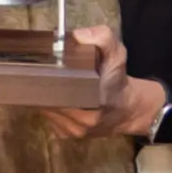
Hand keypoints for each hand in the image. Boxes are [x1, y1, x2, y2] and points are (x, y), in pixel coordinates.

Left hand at [42, 26, 167, 140]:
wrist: (128, 109)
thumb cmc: (118, 79)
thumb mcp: (117, 53)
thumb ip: (102, 38)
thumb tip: (77, 36)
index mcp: (96, 98)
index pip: (61, 90)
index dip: (48, 79)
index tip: (44, 68)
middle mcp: (85, 119)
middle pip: (49, 100)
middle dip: (44, 85)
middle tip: (43, 72)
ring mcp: (75, 130)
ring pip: (47, 110)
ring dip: (46, 96)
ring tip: (51, 83)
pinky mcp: (69, 136)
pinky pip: (50, 120)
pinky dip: (50, 108)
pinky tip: (57, 98)